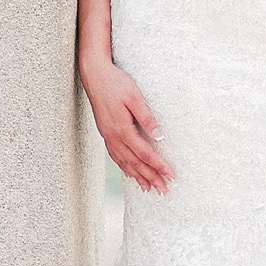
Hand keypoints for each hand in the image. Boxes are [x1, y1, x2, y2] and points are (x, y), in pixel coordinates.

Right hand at [80, 58, 173, 193]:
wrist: (94, 75)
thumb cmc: (116, 83)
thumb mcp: (134, 97)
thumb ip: (147, 118)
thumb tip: (159, 136)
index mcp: (122, 130)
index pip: (145, 153)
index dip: (159, 166)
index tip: (171, 175)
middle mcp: (113, 137)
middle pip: (135, 163)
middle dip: (150, 177)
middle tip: (163, 190)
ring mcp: (108, 136)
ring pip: (124, 162)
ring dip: (137, 176)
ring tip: (148, 188)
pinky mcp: (105, 133)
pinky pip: (115, 156)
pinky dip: (124, 167)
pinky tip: (130, 173)